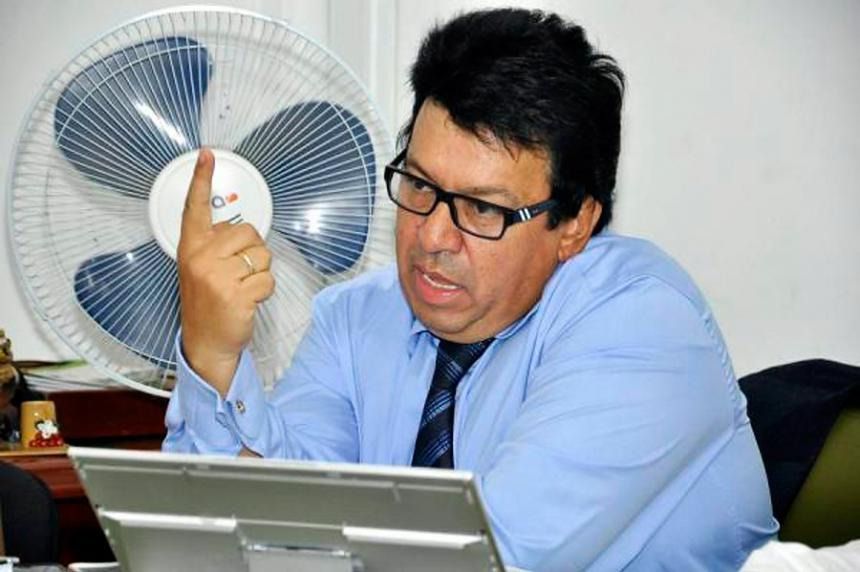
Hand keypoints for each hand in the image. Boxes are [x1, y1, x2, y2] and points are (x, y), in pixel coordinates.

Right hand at [177, 149, 274, 395]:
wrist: (206, 342)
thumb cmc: (207, 305)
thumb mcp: (200, 269)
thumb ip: (214, 246)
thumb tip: (238, 229)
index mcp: (192, 248)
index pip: (196, 208)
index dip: (202, 179)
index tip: (207, 154)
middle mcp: (202, 258)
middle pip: (249, 232)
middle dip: (253, 252)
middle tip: (238, 273)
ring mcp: (218, 276)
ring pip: (262, 256)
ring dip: (260, 273)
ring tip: (242, 288)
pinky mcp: (237, 294)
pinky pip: (267, 279)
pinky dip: (265, 291)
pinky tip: (248, 301)